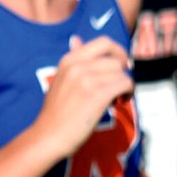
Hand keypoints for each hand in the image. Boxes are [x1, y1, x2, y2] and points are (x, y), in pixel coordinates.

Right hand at [35, 36, 134, 157]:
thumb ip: (73, 61)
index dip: (118, 52)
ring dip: (125, 84)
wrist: (48, 136)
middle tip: (120, 85)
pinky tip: (120, 102)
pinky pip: (125, 84)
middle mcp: (78, 66)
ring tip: (117, 98)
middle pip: (115, 58)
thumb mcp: (60, 79)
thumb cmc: (56, 112)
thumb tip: (76, 39)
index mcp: (69, 60)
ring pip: (122, 72)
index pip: (103, 42)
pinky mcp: (97, 95)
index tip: (120, 65)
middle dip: (124, 71)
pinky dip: (128, 92)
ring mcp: (87, 80)